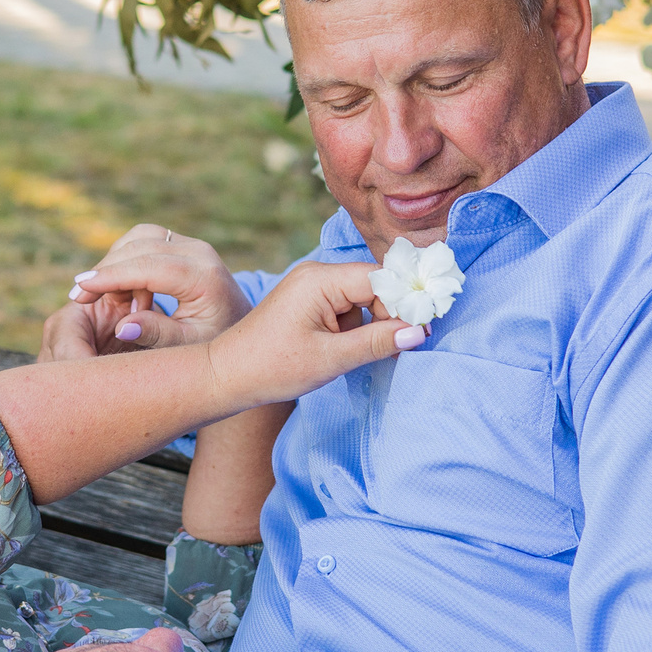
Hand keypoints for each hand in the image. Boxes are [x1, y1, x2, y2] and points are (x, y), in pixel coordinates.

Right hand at [65, 226, 249, 351]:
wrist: (243, 329)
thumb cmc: (216, 344)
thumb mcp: (189, 348)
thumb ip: (157, 335)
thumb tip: (122, 327)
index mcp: (205, 277)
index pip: (149, 268)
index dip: (111, 277)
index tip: (79, 289)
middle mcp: (200, 252)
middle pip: (141, 246)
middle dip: (106, 269)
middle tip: (79, 297)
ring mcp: (193, 244)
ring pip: (140, 236)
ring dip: (115, 261)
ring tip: (104, 298)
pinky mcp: (184, 244)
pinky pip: (146, 239)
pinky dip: (126, 258)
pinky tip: (121, 289)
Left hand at [201, 260, 419, 411]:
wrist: (227, 376)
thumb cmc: (272, 367)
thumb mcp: (331, 358)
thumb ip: (377, 343)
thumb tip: (419, 332)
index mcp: (320, 279)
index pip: (380, 279)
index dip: (406, 302)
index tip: (425, 329)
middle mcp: (316, 274)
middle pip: (374, 285)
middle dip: (391, 315)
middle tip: (404, 347)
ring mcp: (311, 287)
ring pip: (362, 298)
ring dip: (373, 324)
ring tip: (366, 355)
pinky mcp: (308, 302)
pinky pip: (346, 307)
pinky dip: (356, 328)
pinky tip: (348, 352)